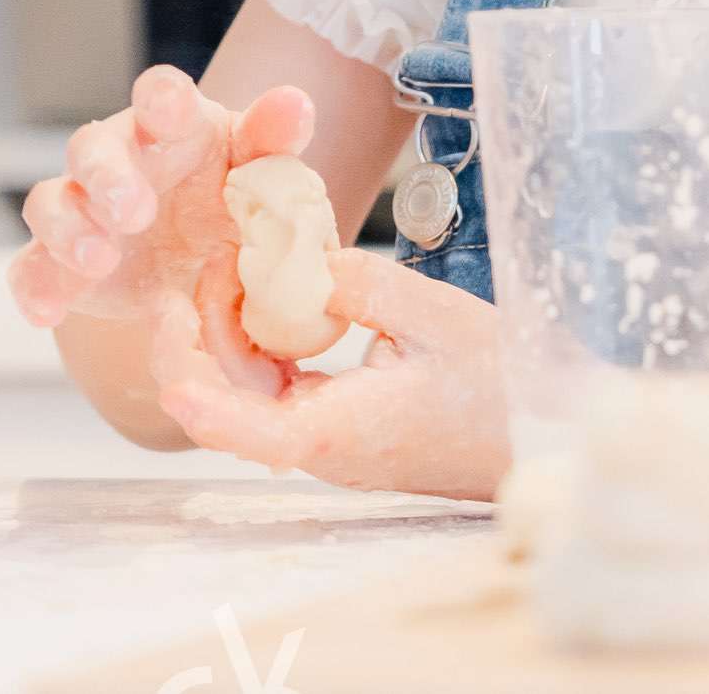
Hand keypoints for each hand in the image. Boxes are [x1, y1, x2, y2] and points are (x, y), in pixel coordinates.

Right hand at [7, 64, 316, 332]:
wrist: (202, 263)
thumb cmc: (229, 196)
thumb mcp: (259, 170)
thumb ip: (273, 139)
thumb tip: (296, 104)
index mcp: (170, 127)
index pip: (159, 94)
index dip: (161, 98)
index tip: (169, 110)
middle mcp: (117, 157)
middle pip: (92, 147)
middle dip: (108, 175)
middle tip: (134, 212)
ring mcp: (81, 209)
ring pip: (51, 202)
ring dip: (68, 228)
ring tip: (99, 260)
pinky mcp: (60, 261)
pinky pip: (31, 268)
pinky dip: (34, 287)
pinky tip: (46, 312)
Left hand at [148, 250, 505, 498]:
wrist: (543, 434)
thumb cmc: (499, 384)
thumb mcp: (432, 315)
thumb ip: (358, 284)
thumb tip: (299, 262)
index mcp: (327, 430)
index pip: (221, 419)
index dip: (179, 366)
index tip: (165, 309)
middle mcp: (316, 446)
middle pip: (222, 401)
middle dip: (197, 334)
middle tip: (205, 264)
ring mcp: (327, 440)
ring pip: (245, 394)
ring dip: (229, 336)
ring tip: (235, 267)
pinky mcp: (341, 427)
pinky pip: (280, 388)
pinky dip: (265, 343)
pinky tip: (276, 296)